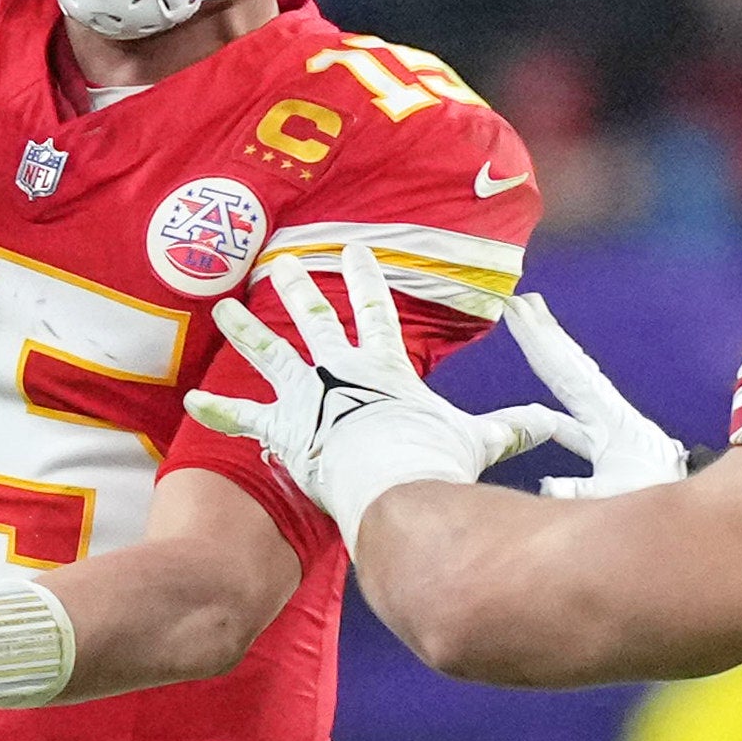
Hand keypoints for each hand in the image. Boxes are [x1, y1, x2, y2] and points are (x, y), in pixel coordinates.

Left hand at [194, 245, 573, 529]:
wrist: (396, 489)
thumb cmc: (434, 464)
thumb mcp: (477, 440)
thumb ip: (510, 428)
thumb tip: (553, 422)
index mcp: (384, 367)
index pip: (375, 312)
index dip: (364, 279)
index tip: (353, 250)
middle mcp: (340, 371)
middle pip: (315, 319)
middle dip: (297, 287)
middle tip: (279, 262)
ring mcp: (307, 397)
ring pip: (269, 352)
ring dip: (245, 328)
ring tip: (223, 305)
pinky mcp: (283, 430)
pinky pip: (242, 419)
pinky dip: (215, 410)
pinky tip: (188, 401)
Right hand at [495, 292, 684, 495]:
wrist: (684, 492)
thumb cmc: (651, 491)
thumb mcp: (613, 494)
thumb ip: (579, 491)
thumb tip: (546, 484)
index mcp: (603, 415)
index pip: (562, 371)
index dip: (538, 342)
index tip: (519, 312)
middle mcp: (603, 406)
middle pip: (565, 361)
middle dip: (542, 332)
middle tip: (520, 300)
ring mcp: (604, 413)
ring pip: (570, 371)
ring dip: (550, 344)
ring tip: (531, 318)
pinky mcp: (604, 426)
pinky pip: (574, 394)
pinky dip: (559, 376)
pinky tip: (548, 369)